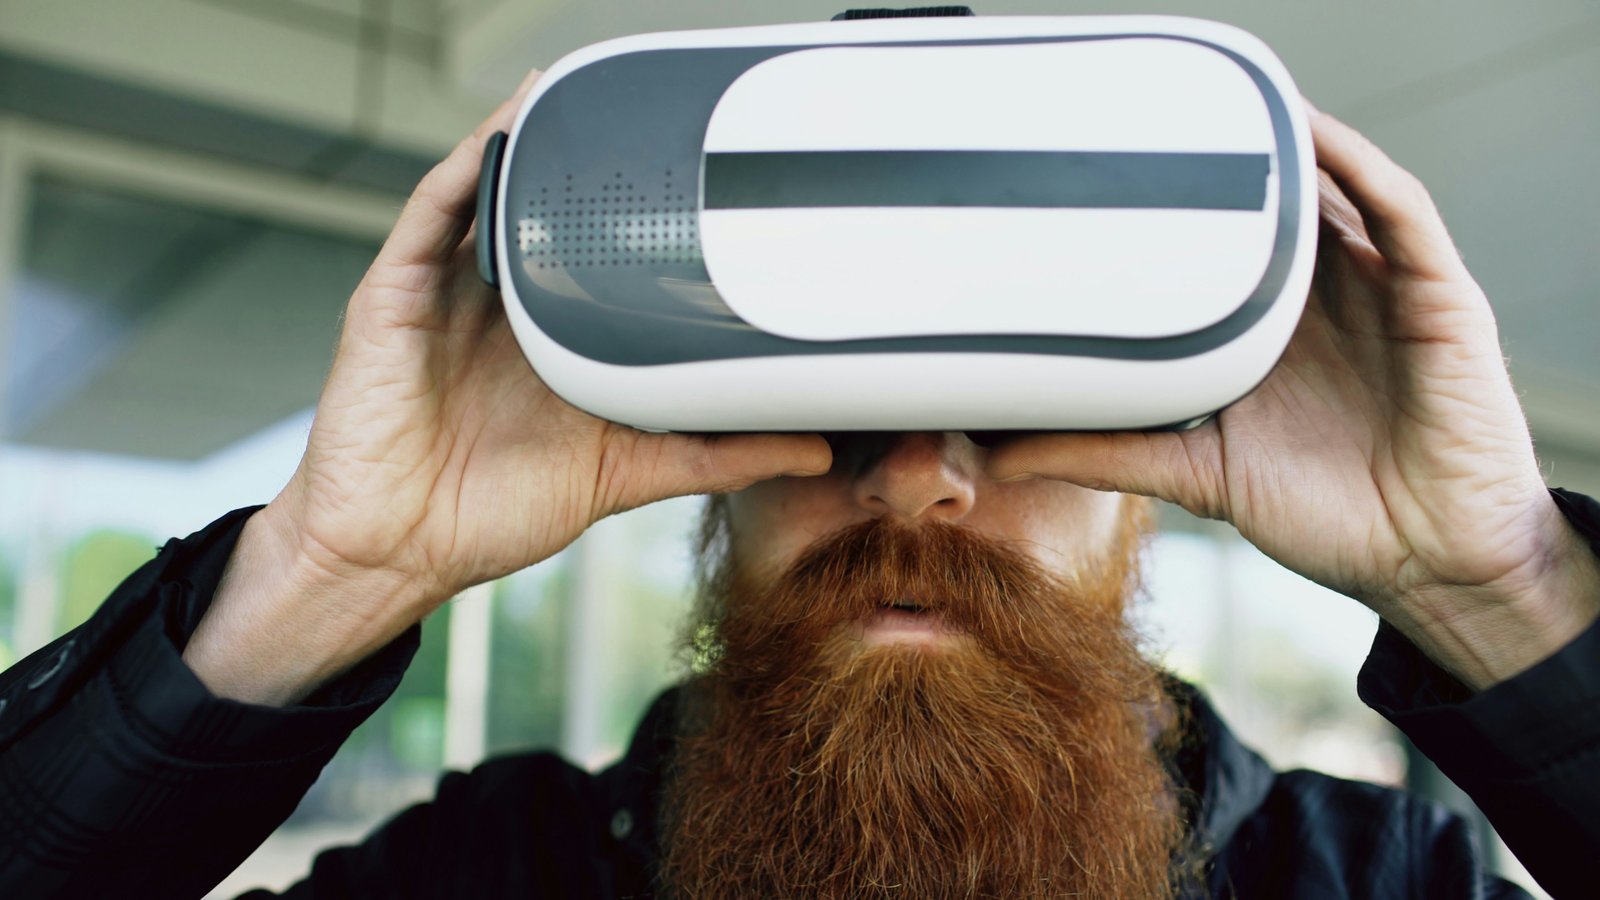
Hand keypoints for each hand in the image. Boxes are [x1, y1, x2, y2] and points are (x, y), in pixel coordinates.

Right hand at [185, 72, 829, 703]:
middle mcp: (504, 308)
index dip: (648, 215)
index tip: (709, 178)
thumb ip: (715, 455)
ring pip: (491, 197)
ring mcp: (447, 295)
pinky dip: (463, 171)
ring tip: (580, 94)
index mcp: (558, 340)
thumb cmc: (489, 513)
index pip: (608, 258)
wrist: (397, 553)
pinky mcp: (393, 297)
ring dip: (530, 143)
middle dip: (591, 166)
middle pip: (548, 214)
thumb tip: (810, 449)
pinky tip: (501, 134)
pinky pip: (428, 218)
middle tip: (652, 119)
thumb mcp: (628, 473)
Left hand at [988, 103, 1599, 689]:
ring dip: (1287, 147)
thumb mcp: (1192, 473)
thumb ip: (1102, 454)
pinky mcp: (1438, 298)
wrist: (1427, 562)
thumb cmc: (1327, 517)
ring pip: (1334, 192)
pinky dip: (1363, 170)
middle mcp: (1323, 300)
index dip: (1171, 207)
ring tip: (1228, 106)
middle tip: (1154, 124)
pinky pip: (1404, 214)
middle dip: (1225, 165)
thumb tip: (994, 459)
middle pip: (1272, 209)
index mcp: (1266, 332)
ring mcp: (1383, 291)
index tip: (1102, 176)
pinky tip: (1317, 139)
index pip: (1215, 248)